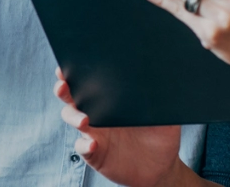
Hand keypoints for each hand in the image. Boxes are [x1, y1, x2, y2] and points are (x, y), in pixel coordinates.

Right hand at [54, 69, 182, 186]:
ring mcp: (94, 133)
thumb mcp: (165, 114)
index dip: (75, 72)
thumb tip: (163, 75)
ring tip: (84, 120)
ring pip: (72, 119)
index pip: (90, 81)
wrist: (161, 166)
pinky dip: (84, 145)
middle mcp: (97, 113)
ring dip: (73, 117)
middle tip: (63, 85)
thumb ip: (162, 97)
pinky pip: (82, 147)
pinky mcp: (94, 153)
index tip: (69, 63)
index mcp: (111, 98)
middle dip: (64, 89)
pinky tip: (93, 144)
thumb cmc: (161, 135)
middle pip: (72, 98)